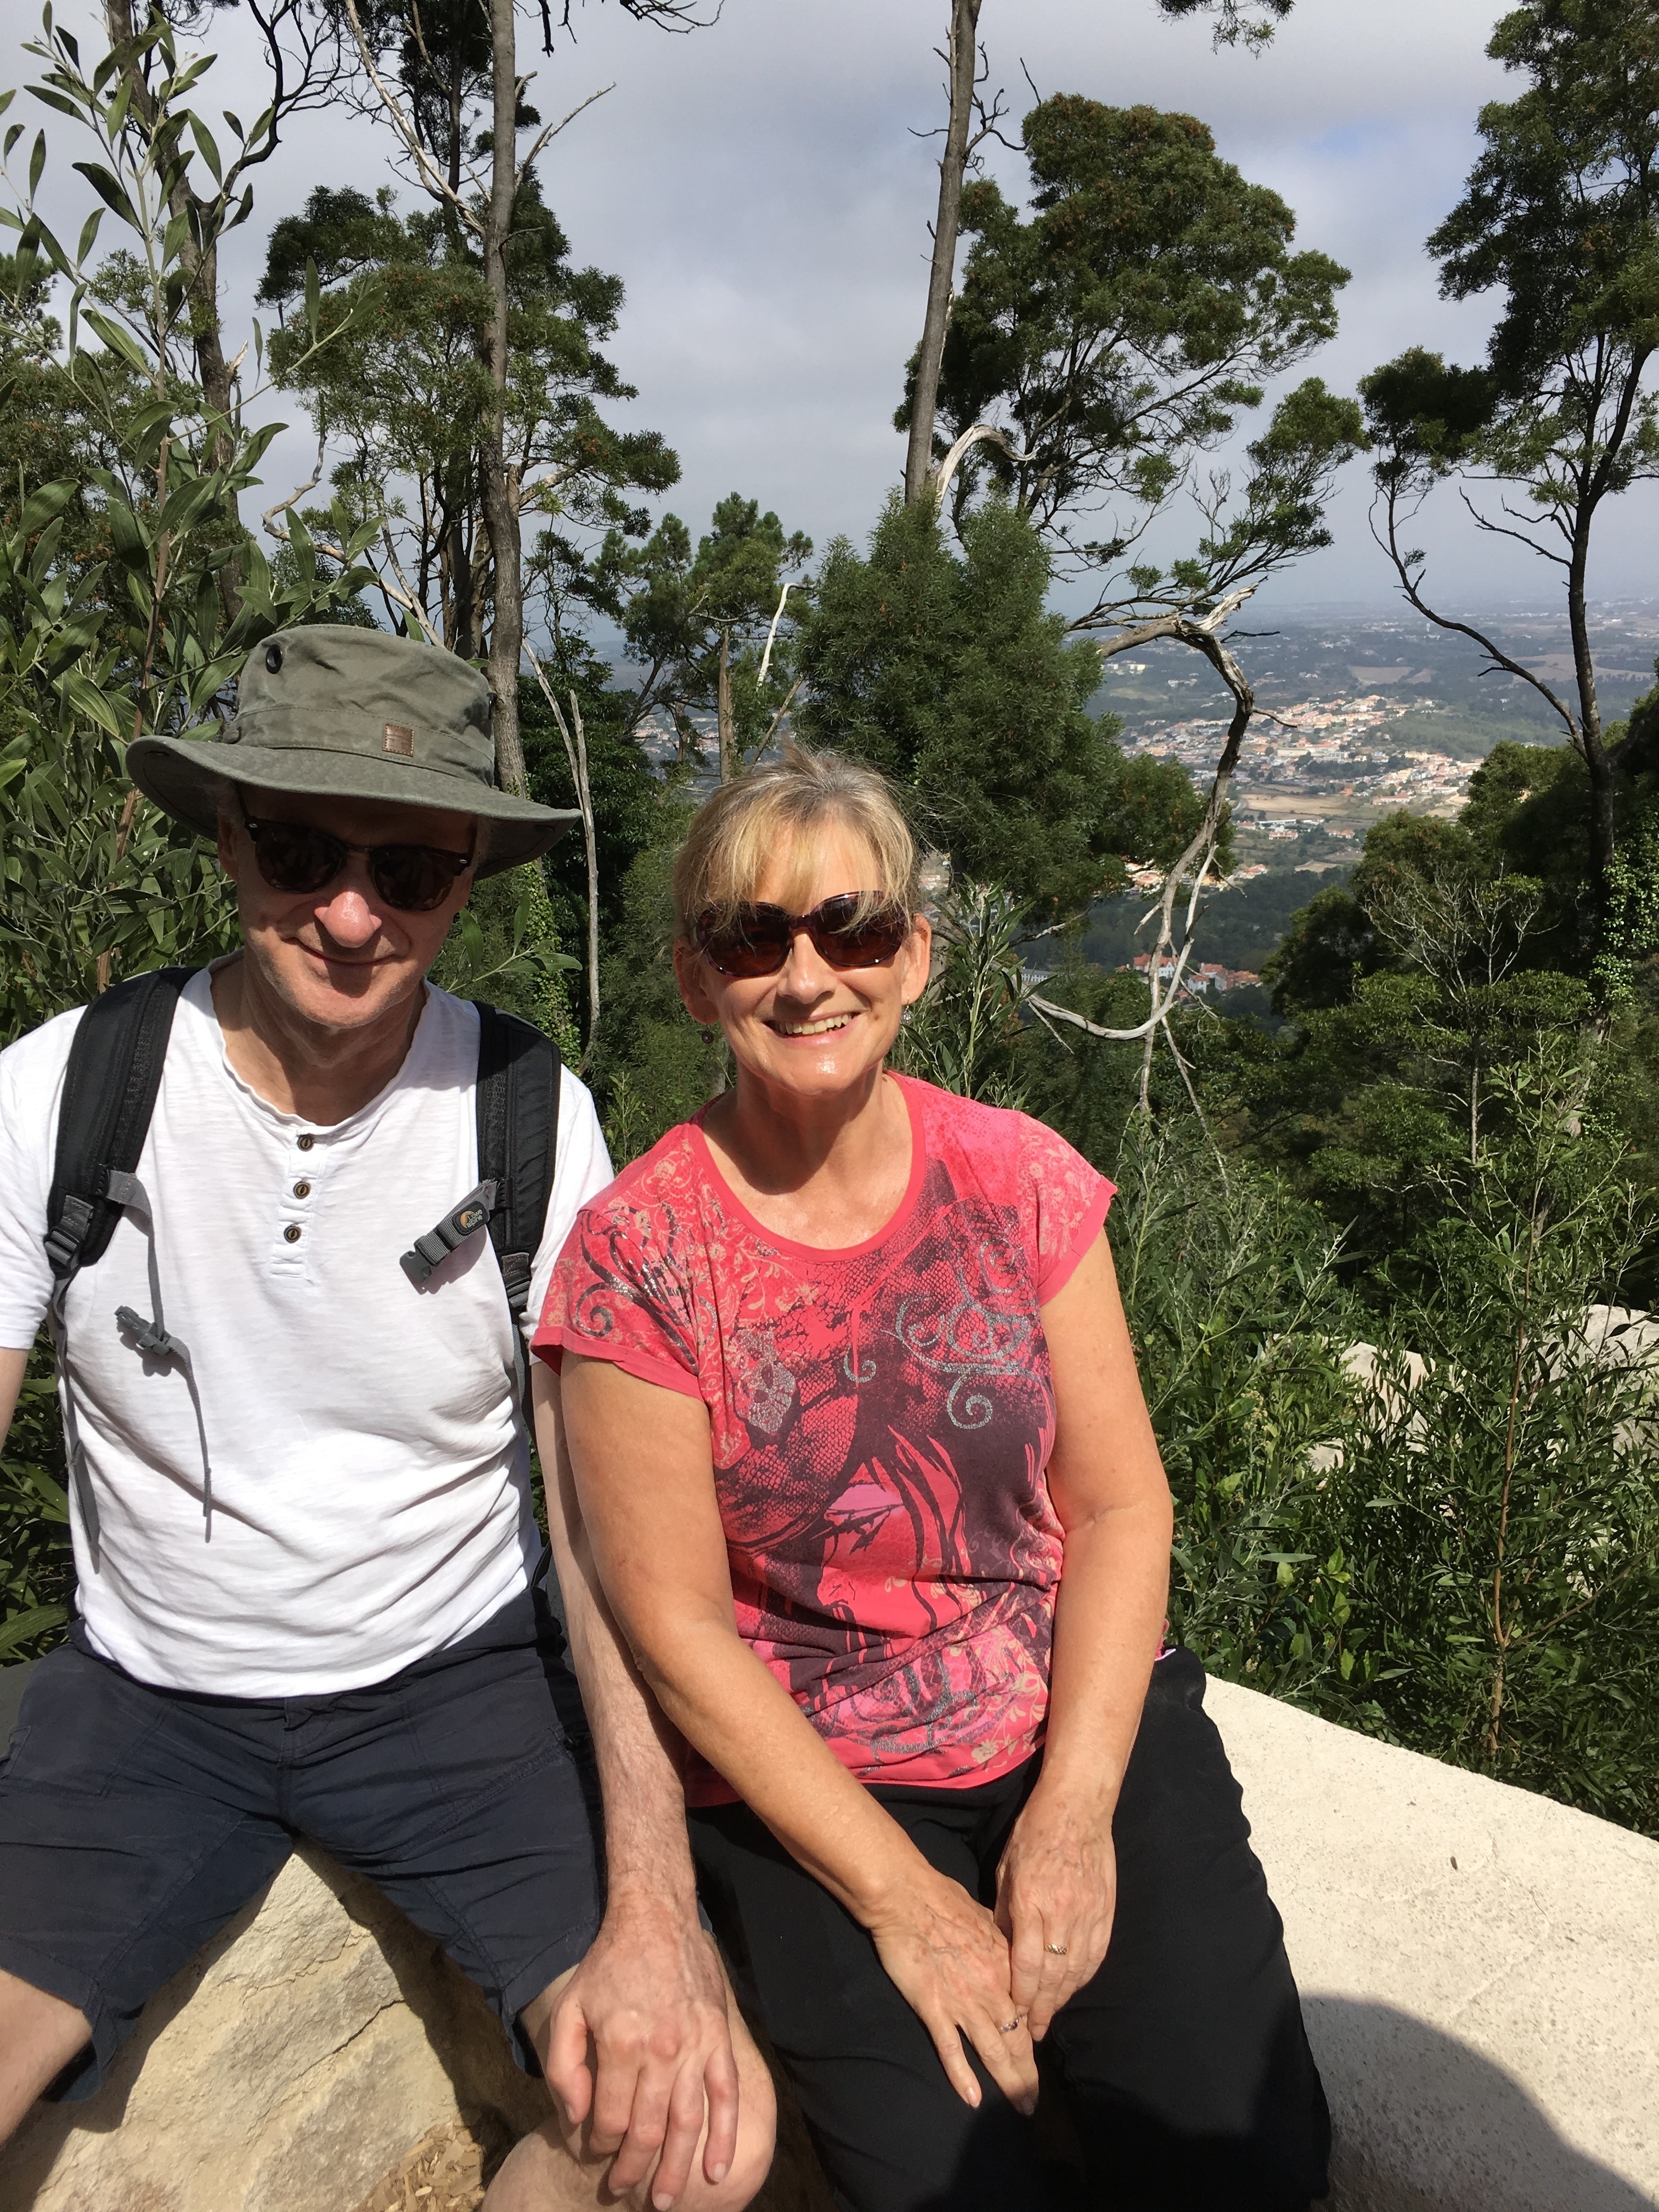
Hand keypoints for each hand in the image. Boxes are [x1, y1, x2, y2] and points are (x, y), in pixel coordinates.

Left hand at [542, 1889, 739, 2208]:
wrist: (656, 1919)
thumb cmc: (608, 1966)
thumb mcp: (569, 2009)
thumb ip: (565, 2067)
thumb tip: (577, 2117)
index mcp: (620, 2045)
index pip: (610, 2120)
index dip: (600, 2147)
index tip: (596, 2154)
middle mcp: (660, 2051)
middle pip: (648, 2132)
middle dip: (634, 2170)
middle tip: (625, 2191)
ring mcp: (695, 2046)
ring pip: (688, 2123)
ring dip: (678, 2169)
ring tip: (667, 2201)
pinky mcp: (718, 2038)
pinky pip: (726, 2095)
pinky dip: (724, 2136)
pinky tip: (718, 2169)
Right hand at [866, 1864, 1038, 2115]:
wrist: (907, 1896)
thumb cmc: (943, 1898)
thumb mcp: (986, 1916)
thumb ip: (1000, 1940)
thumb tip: (1010, 1945)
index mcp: (1006, 1966)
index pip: (1026, 2013)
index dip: (1033, 2038)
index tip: (1035, 2057)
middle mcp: (991, 1989)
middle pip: (1016, 2041)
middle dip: (1027, 2075)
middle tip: (1033, 2102)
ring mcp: (963, 2001)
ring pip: (993, 2051)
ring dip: (1009, 2083)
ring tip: (1020, 2107)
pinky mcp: (934, 2007)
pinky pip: (951, 2048)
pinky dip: (963, 2076)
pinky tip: (973, 2100)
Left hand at [994, 1781, 1116, 2040]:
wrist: (1077, 1807)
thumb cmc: (1033, 1833)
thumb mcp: (1006, 1869)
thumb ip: (1004, 1912)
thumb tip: (1002, 1949)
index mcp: (1031, 1902)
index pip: (1026, 1964)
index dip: (1021, 1997)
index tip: (1013, 2017)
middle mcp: (1061, 1913)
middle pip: (1052, 1976)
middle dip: (1041, 2008)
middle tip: (1031, 2033)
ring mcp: (1088, 1914)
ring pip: (1076, 1970)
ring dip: (1063, 1998)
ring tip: (1049, 2016)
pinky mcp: (1106, 1911)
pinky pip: (1096, 1954)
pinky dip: (1084, 1976)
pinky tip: (1074, 1987)